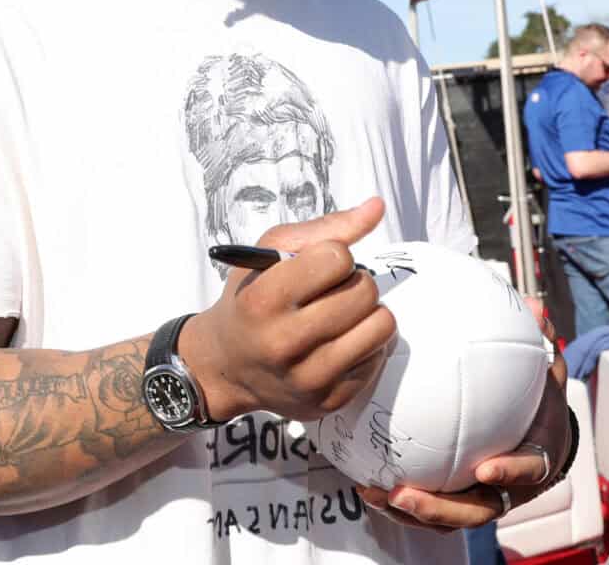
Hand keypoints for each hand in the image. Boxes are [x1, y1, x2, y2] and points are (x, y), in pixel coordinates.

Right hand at [182, 197, 394, 423]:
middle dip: (355, 282)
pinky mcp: (331, 401)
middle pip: (364, 292)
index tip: (318, 266)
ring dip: (368, 313)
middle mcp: (283, 343)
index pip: (336, 258)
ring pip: (382, 326)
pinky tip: (340, 342)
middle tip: (332, 291)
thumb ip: (324, 229)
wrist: (226, 367)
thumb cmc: (250, 300)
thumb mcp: (268, 254)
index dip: (334, 255)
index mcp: (262, 300)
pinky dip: (366, 343)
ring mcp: (309, 378)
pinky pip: (378, 356)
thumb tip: (376, 207)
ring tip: (342, 314)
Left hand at [357, 296, 570, 530]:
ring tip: (374, 492)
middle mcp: (506, 488)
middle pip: (476, 510)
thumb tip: (536, 306)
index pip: (529, 470)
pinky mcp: (453, 499)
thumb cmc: (539, 403)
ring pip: (446, 517)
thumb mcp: (543, 373)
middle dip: (440, 508)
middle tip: (404, 493)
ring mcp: (478, 498)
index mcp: (534, 458)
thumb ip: (537, 343)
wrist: (540, 437)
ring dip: (411, 511)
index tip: (486, 468)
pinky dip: (398, 502)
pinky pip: (427, 507)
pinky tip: (365, 483)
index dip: (510, 472)